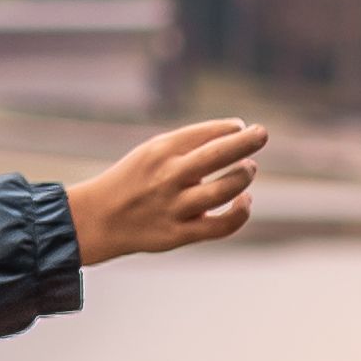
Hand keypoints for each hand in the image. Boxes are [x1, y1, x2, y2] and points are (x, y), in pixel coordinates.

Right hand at [67, 118, 263, 264]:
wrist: (98, 218)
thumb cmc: (133, 181)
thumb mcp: (150, 153)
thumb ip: (187, 146)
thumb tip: (235, 136)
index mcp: (159, 151)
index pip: (204, 133)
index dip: (229, 129)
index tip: (240, 127)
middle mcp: (168, 176)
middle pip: (217, 155)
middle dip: (245, 141)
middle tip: (262, 133)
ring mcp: (175, 206)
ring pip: (224, 190)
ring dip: (243, 175)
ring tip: (249, 168)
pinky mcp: (180, 233)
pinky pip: (221, 225)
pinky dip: (240, 212)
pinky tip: (245, 200)